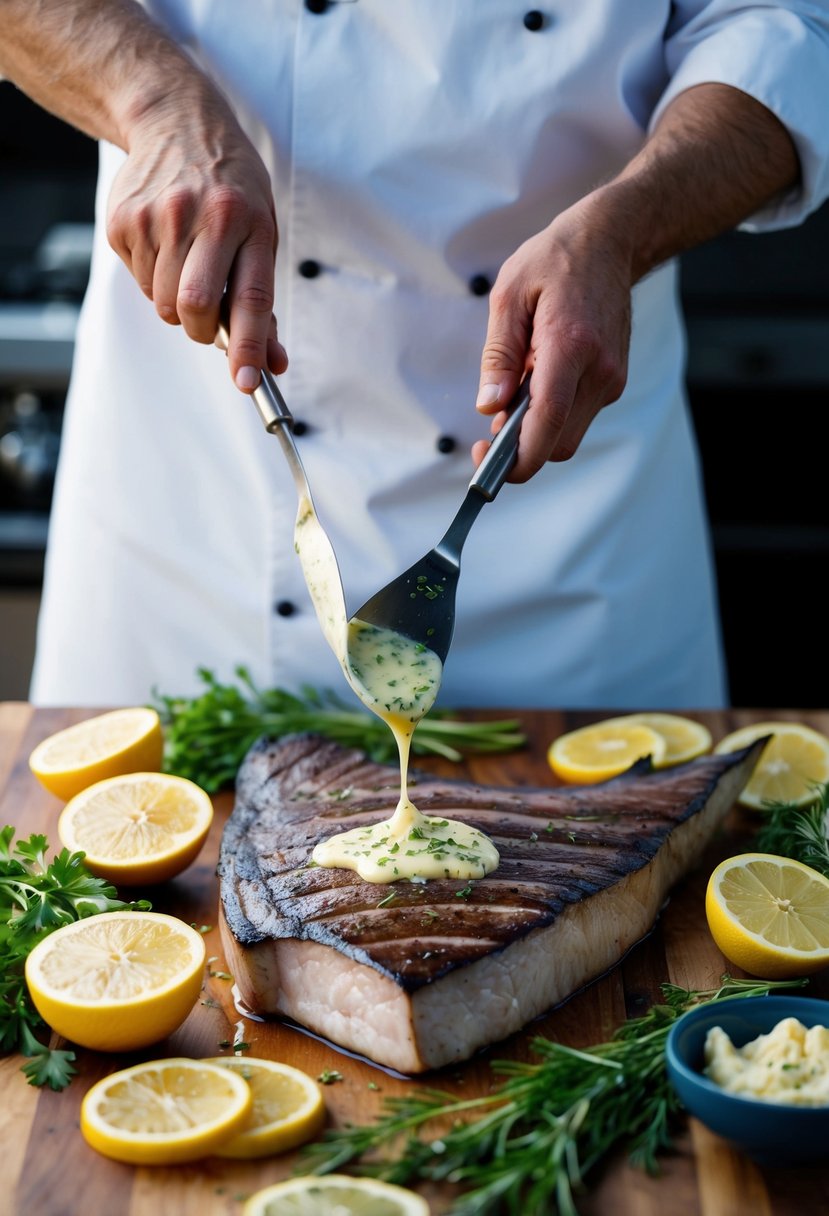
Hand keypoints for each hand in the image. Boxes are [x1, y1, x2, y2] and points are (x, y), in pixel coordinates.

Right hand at [106, 85, 286, 390]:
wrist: (175, 120)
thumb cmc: (230, 187)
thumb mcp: (261, 232)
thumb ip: (262, 301)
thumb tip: (272, 363)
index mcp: (248, 221)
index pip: (250, 299)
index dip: (248, 347)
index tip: (248, 382)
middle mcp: (203, 216)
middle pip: (194, 307)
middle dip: (201, 330)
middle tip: (207, 318)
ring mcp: (158, 217)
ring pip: (164, 303)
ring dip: (177, 303)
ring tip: (188, 263)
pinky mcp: (123, 220)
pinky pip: (140, 281)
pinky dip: (155, 279)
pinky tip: (165, 244)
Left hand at [473, 191, 631, 481]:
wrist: (609, 242)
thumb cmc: (554, 261)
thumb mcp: (508, 297)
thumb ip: (497, 356)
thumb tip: (487, 407)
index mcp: (570, 345)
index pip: (548, 420)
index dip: (518, 455)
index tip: (487, 462)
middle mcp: (599, 369)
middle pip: (558, 442)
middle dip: (521, 447)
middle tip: (492, 423)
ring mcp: (612, 378)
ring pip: (568, 434)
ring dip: (537, 428)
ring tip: (518, 385)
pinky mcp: (613, 381)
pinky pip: (577, 416)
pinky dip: (552, 414)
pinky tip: (538, 378)